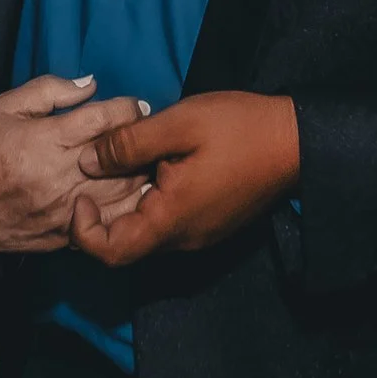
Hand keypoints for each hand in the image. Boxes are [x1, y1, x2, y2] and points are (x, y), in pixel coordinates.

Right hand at [0, 76, 147, 254]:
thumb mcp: (7, 106)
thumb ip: (51, 90)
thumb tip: (91, 84)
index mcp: (47, 139)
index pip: (105, 119)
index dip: (128, 109)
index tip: (136, 107)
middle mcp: (62, 176)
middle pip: (123, 158)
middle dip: (143, 143)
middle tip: (151, 134)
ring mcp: (66, 209)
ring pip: (124, 193)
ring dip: (142, 175)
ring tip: (149, 162)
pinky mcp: (67, 235)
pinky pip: (111, 223)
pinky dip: (128, 208)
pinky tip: (134, 194)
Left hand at [71, 91, 300, 266]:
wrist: (296, 139)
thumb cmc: (238, 129)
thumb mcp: (178, 124)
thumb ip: (128, 144)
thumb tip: (86, 162)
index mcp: (171, 220)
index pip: (112, 253)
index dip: (84, 232)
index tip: (80, 194)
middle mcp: (183, 239)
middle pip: (127, 244)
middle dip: (103, 214)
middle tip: (94, 174)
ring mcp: (200, 234)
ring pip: (147, 232)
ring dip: (127, 205)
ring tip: (120, 165)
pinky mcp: (211, 223)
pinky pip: (168, 223)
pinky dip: (149, 203)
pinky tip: (151, 168)